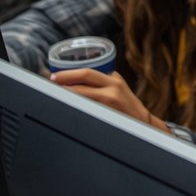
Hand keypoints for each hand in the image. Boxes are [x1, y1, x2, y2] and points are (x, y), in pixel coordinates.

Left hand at [53, 68, 168, 132]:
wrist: (143, 124)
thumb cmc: (127, 108)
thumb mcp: (119, 89)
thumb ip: (102, 83)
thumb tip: (75, 81)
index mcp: (114, 79)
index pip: (87, 72)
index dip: (68, 73)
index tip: (56, 75)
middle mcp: (114, 86)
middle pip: (84, 76)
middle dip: (64, 78)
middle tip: (52, 80)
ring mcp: (111, 99)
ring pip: (82, 92)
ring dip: (66, 92)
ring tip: (56, 93)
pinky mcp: (108, 112)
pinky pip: (86, 106)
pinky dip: (75, 104)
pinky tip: (67, 106)